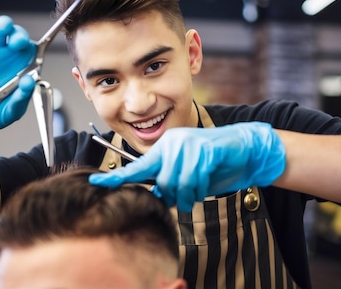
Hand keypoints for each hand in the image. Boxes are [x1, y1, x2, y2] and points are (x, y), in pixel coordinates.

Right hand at [0, 5, 36, 152]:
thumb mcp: (12, 111)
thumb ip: (21, 97)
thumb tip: (29, 81)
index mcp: (22, 67)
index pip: (32, 50)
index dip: (36, 46)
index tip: (38, 46)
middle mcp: (8, 56)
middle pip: (17, 35)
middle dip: (19, 35)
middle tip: (17, 43)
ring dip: (3, 25)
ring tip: (4, 29)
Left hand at [89, 122, 285, 211]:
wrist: (245, 150)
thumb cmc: (215, 164)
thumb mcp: (188, 174)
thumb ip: (171, 182)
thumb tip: (159, 197)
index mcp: (164, 148)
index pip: (136, 166)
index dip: (117, 177)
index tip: (96, 183)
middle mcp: (172, 143)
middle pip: (162, 183)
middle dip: (175, 196)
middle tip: (188, 195)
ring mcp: (188, 145)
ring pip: (178, 185)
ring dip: (190, 195)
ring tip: (199, 189)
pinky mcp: (204, 150)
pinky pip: (195, 182)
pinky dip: (202, 189)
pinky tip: (208, 181)